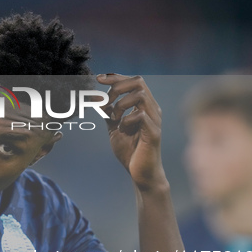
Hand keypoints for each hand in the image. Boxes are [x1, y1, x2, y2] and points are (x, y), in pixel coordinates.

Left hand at [97, 74, 165, 189]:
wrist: (141, 173)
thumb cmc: (130, 151)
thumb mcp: (114, 129)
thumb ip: (108, 114)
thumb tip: (97, 100)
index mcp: (143, 106)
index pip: (133, 81)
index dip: (115, 77)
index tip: (97, 79)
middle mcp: (152, 109)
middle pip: (138, 82)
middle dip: (117, 87)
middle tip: (106, 101)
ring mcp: (154, 120)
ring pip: (140, 96)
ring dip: (121, 104)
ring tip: (114, 118)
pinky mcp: (153, 133)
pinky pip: (140, 116)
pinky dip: (126, 119)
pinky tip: (121, 129)